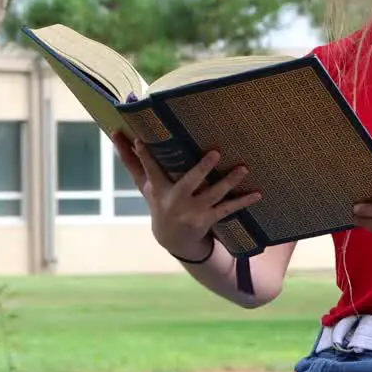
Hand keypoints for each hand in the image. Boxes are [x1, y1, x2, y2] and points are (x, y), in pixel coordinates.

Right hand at [112, 131, 260, 258]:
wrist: (173, 239)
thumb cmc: (159, 200)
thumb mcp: (145, 184)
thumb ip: (132, 160)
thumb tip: (114, 132)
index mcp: (158, 189)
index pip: (149, 170)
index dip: (143, 156)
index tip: (140, 140)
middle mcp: (176, 200)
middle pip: (189, 183)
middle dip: (201, 169)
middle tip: (215, 152)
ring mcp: (194, 211)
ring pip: (214, 195)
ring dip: (229, 182)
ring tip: (244, 168)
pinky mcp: (208, 219)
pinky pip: (228, 209)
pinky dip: (243, 201)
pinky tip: (257, 193)